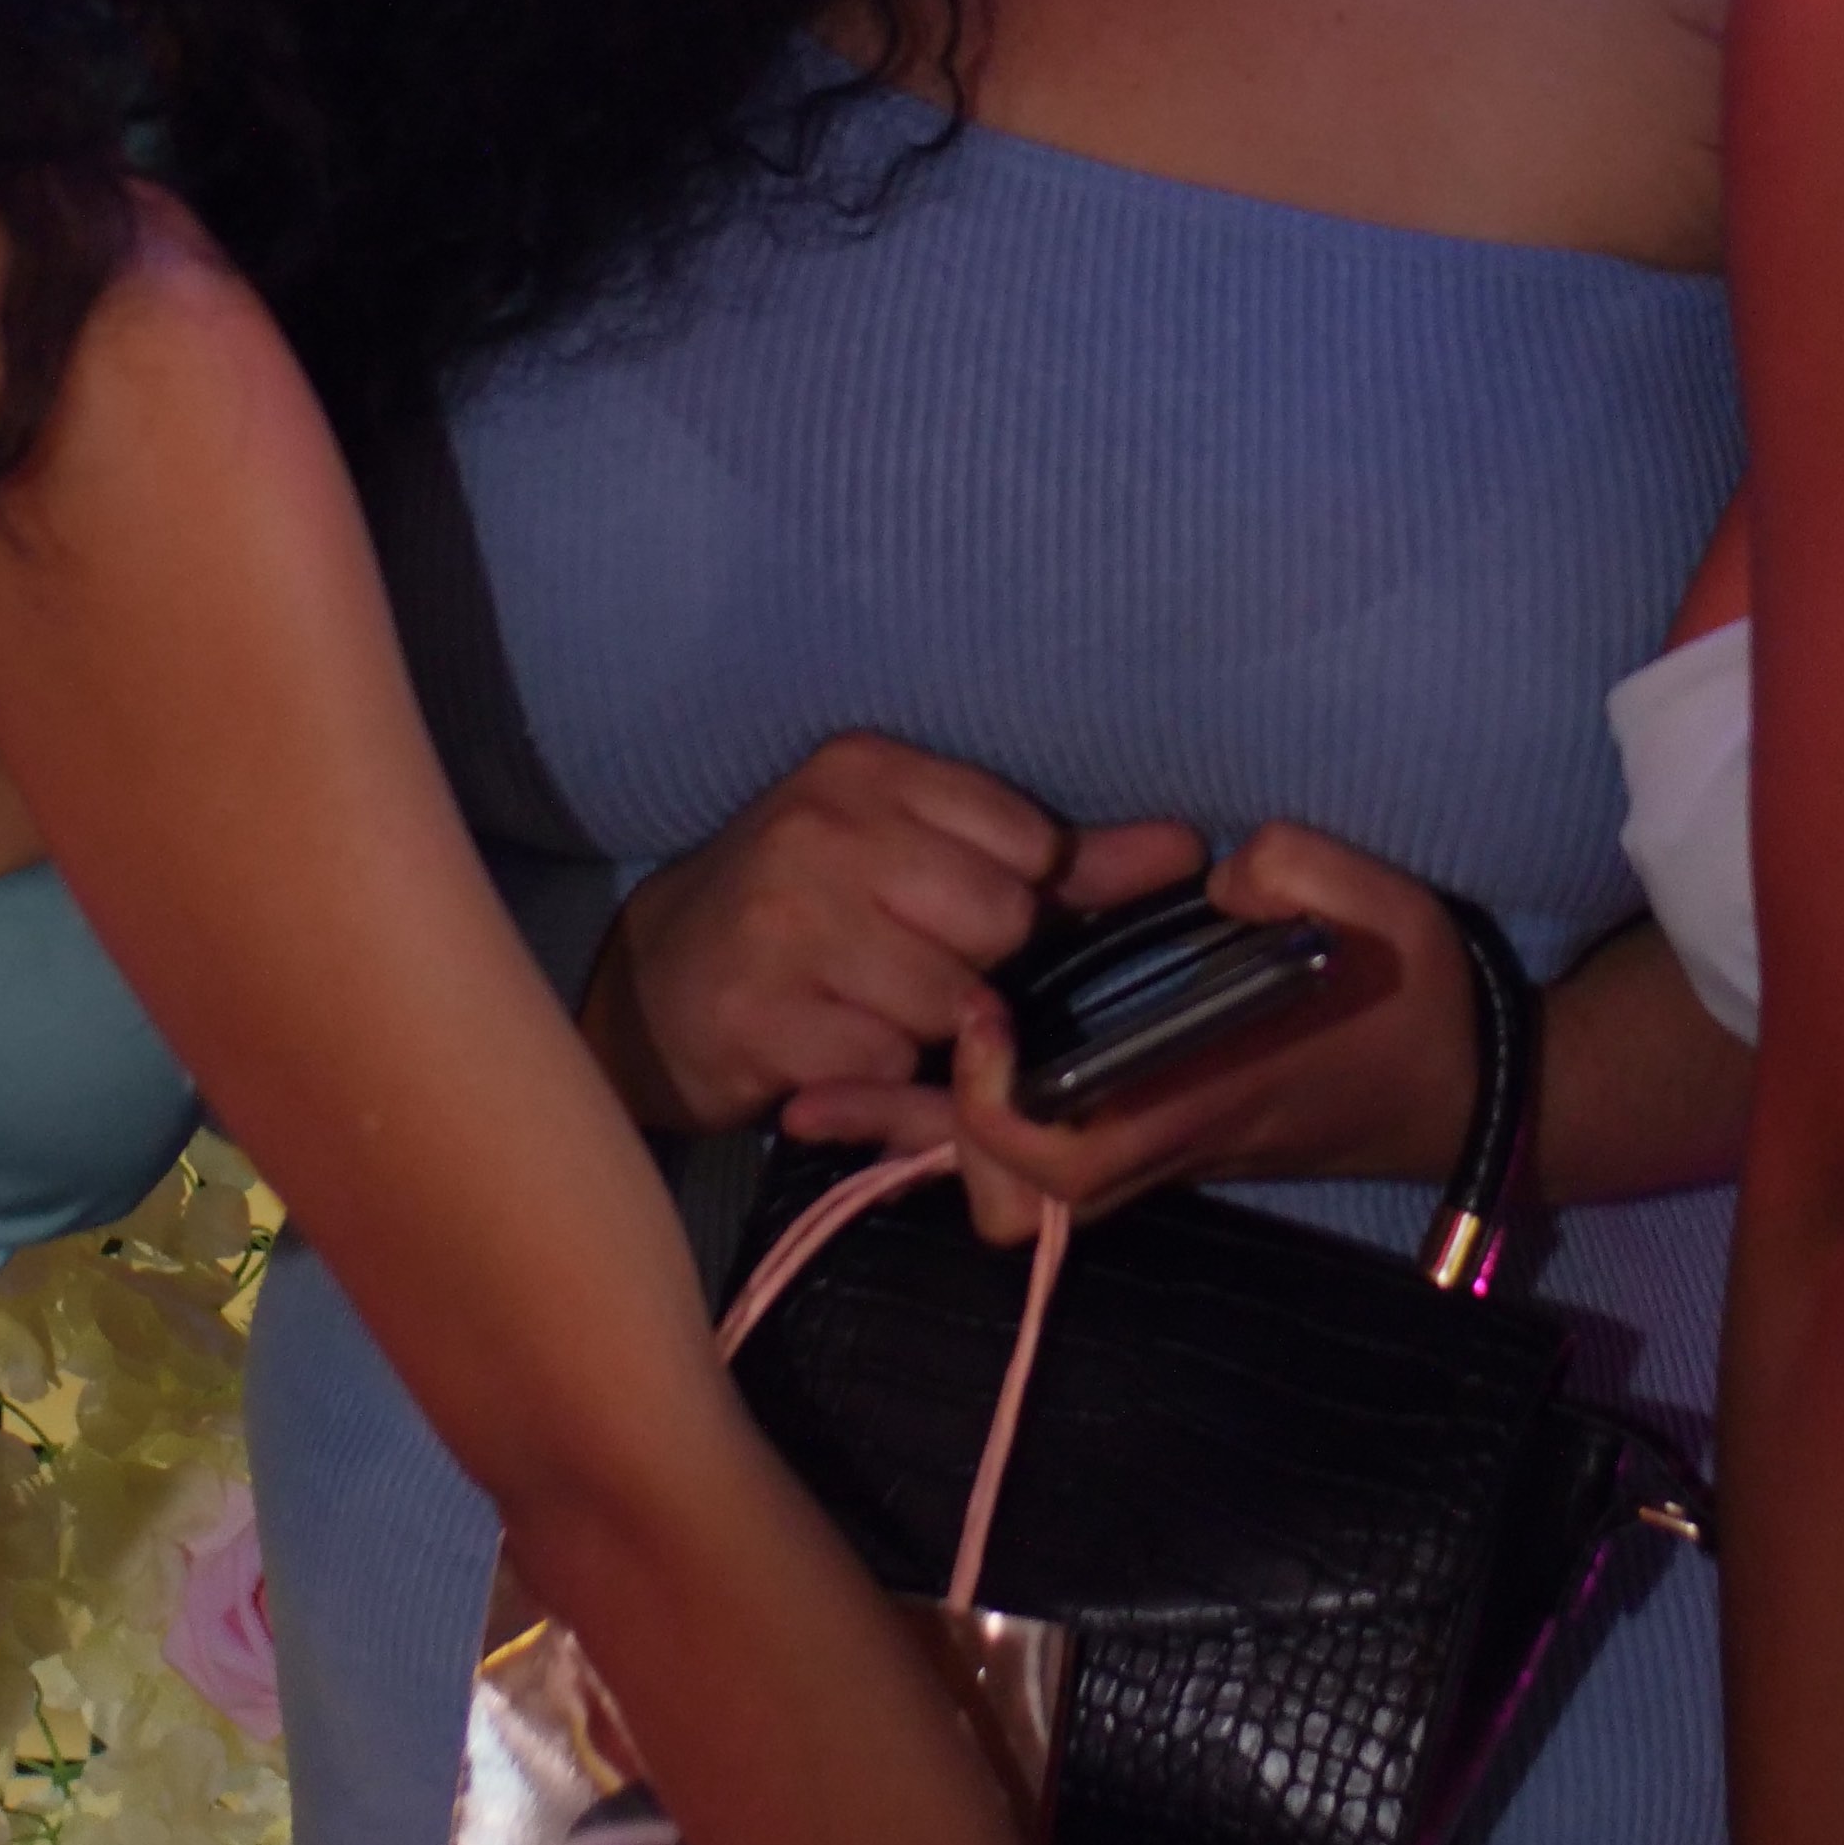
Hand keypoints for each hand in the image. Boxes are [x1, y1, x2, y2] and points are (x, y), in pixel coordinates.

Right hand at [586, 732, 1201, 1132]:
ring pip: (947, 1003)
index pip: (1026, 844)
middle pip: (997, 922)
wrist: (656, 981)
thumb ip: (1059, 859)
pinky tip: (833, 1047)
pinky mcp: (756, 1014)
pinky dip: (875, 1074)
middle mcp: (823, 830)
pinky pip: (882, 1063)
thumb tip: (1188, 851)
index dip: (1020, 902)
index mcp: (870, 770)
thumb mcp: (917, 854)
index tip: (969, 920)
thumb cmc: (810, 912)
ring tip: (874, 1012)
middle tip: (921, 974)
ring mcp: (783, 921)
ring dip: (927, 1032)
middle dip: (978, 971)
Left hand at [888, 824, 1488, 1246]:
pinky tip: (970, 1047)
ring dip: (954, 1127)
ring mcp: (1158, 1149)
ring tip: (910, 1047)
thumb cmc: (1418, 1000)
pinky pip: (1048, 1155)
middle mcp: (1164, 1144)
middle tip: (928, 1030)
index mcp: (1201, 1101)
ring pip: (1019, 1189)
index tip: (986, 1005)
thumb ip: (1305, 871)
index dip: (994, 1105)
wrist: (1467, 1086)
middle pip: (1010, 1201)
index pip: (1062, 1160)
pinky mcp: (1160, 1134)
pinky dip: (994, 1117)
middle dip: (941, 1132)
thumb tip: (1220, 871)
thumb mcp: (1386, 911)